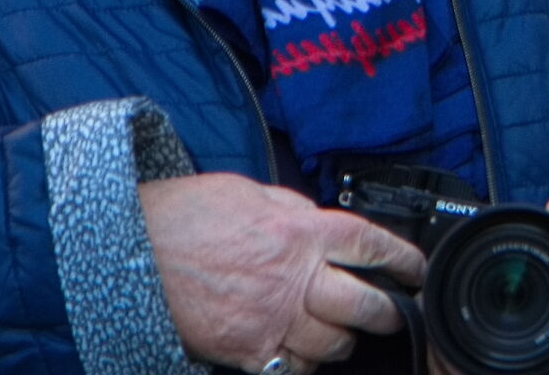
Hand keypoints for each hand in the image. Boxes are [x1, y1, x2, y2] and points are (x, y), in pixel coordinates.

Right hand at [141, 174, 423, 371]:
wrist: (133, 248)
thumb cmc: (187, 215)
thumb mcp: (251, 192)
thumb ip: (293, 209)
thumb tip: (318, 220)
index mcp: (299, 230)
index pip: (370, 245)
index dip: (402, 259)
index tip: (415, 270)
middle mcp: (293, 276)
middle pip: (363, 304)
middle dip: (387, 312)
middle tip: (392, 313)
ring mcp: (271, 317)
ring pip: (333, 343)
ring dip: (343, 341)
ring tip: (340, 333)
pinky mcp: (246, 350)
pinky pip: (292, 369)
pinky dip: (301, 365)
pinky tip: (298, 352)